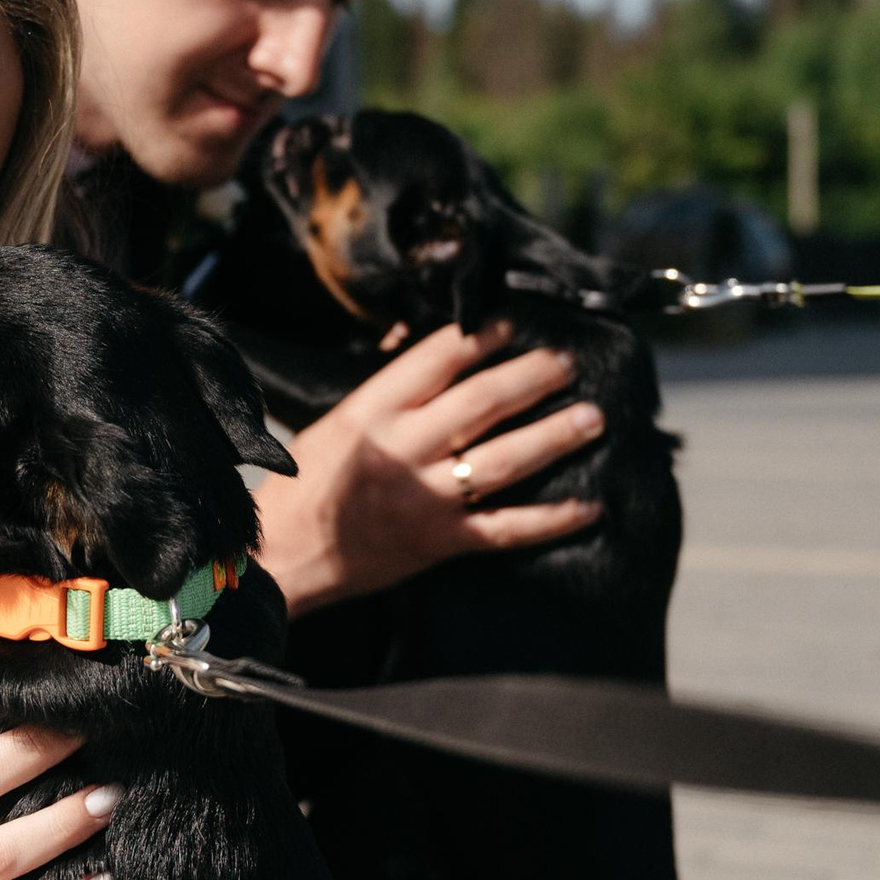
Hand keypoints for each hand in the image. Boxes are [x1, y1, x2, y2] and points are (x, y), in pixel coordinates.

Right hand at [251, 321, 604, 616]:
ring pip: (504, 460)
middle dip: (534, 377)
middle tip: (569, 361)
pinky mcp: (441, 542)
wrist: (286, 556)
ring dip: (554, 436)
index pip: (438, 359)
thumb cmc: (308, 482)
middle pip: (482, 402)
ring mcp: (425, 498)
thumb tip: (425, 340)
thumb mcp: (338, 419)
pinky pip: (507, 528)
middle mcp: (402, 449)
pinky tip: (591, 506)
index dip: (484, 337)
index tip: (519, 323)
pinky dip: (552, 519)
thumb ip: (386, 386)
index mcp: (372, 410)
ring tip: (593, 417)